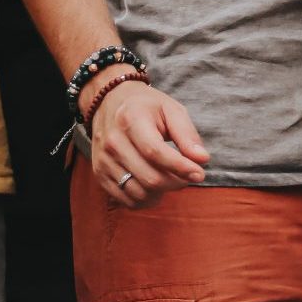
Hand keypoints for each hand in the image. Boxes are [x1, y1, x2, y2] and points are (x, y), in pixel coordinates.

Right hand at [86, 80, 208, 208]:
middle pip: (149, 177)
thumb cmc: (147, 106)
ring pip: (138, 192)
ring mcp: (103, 161)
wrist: (110, 102)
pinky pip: (125, 199)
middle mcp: (113, 143)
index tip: (200, 173)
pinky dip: (145, 199)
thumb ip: (187, 135)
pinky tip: (157, 188)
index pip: (155, 153)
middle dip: (176, 182)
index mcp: (131, 120)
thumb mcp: (172, 110)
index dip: (180, 167)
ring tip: (174, 179)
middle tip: (190, 176)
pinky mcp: (99, 174)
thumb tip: (202, 159)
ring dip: (162, 193)